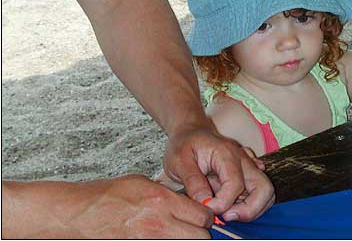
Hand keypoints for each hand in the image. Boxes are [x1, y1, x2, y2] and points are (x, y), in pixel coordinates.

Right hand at [2, 175, 212, 237]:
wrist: (79, 212)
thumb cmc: (107, 195)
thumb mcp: (142, 183)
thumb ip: (168, 195)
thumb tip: (187, 203)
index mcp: (162, 200)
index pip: (202, 215)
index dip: (205, 216)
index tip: (201, 216)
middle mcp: (159, 222)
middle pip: (200, 236)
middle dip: (200, 232)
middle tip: (192, 229)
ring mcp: (150, 239)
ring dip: (185, 239)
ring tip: (176, 233)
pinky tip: (163, 236)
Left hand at [162, 126, 274, 221]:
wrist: (190, 131)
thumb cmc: (184, 144)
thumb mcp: (179, 161)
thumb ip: (193, 182)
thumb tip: (206, 203)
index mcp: (227, 154)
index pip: (236, 184)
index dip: (223, 203)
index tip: (207, 207)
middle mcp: (244, 160)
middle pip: (264, 188)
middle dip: (249, 210)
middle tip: (227, 216)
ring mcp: (249, 165)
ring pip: (265, 192)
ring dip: (251, 208)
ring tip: (228, 211)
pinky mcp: (248, 172)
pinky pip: (260, 190)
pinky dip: (252, 201)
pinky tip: (233, 201)